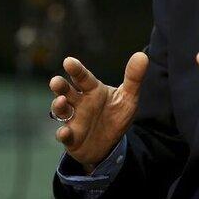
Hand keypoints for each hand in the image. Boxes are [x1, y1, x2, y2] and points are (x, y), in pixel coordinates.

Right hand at [49, 52, 147, 171]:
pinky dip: (62, 134)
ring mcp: (74, 119)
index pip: (83, 77)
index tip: (68, 61)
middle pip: (66, 90)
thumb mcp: (128, 97)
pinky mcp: (72, 137)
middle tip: (56, 81)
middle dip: (60, 86)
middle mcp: (79, 102)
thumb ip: (133, 78)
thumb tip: (142, 55)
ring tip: (62, 101)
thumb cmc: (116, 115)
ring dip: (58, 106)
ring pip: (61, 110)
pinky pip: (64, 135)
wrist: (111, 143)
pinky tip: (64, 132)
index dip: (76, 69)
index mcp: (92, 89)